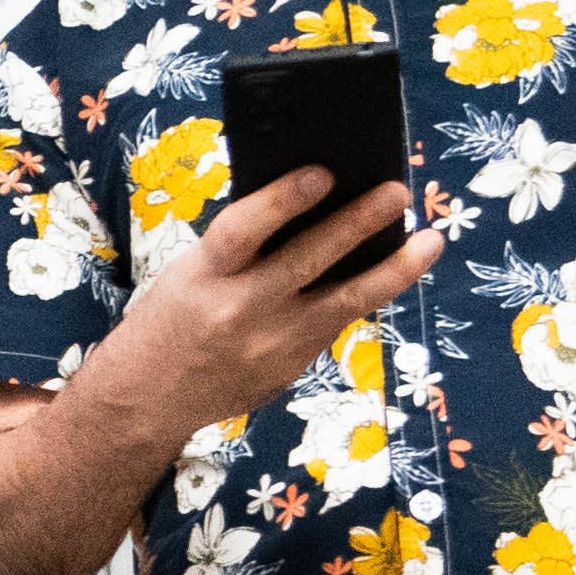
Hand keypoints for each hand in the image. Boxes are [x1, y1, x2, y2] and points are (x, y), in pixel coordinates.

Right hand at [83, 165, 439, 459]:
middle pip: (307, 262)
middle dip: (357, 224)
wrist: (144, 402)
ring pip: (345, 302)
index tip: (323, 172)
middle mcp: (239, 311)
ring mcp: (270, 346)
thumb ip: (240, 249)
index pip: (243, 231)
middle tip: (396, 191)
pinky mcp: (289, 370)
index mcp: (203, 277)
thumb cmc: (169, 320)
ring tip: (431, 241)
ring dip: (394, 269)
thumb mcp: (188, 274)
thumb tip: (310, 207)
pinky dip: (362, 295)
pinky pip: (333, 324)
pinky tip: (391, 271)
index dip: (283, 201)